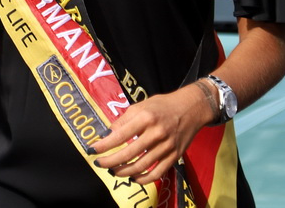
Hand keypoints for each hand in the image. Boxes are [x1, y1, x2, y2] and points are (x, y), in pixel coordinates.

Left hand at [91, 83, 214, 185]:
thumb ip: (124, 120)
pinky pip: (157, 173)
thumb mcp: (142, 105)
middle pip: (128, 154)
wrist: (191, 108)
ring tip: (114, 171)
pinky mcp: (174, 156)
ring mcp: (166, 146)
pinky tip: (134, 178)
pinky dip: (143, 179)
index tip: (92, 150)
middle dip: (110, 161)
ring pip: (141, 166)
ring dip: (124, 172)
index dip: (104, 145)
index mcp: (146, 117)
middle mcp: (156, 132)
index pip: (120, 135)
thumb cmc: (163, 105)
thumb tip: (108, 135)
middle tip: (100, 164)